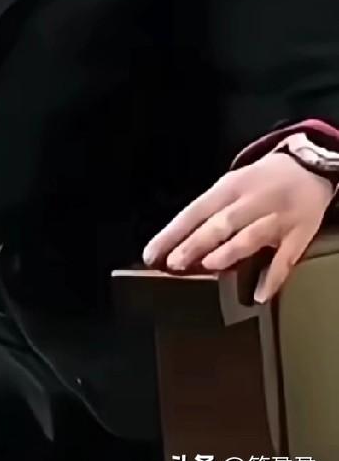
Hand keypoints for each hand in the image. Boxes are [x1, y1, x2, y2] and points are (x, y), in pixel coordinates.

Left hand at [142, 151, 333, 302]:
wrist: (308, 166)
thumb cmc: (261, 180)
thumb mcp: (233, 184)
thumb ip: (212, 212)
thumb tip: (183, 243)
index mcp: (229, 187)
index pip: (194, 211)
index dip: (172, 233)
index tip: (151, 253)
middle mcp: (250, 202)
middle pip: (220, 223)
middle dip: (195, 243)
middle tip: (173, 262)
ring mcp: (276, 219)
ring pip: (250, 236)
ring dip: (228, 252)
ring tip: (208, 266)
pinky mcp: (299, 235)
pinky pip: (285, 259)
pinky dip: (273, 277)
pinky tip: (259, 294)